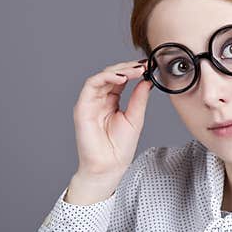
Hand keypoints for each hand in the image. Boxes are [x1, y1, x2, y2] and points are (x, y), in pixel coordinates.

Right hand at [71, 58, 152, 182]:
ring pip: (102, 76)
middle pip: (111, 74)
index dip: (133, 71)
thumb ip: (139, 98)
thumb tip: (147, 80)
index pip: (121, 79)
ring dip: (119, 70)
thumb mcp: (135, 118)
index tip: (149, 66)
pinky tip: (121, 78)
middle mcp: (99, 99)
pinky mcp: (82, 106)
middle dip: (128, 67)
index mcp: (111, 102)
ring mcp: (90, 102)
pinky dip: (106, 77)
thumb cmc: (120, 147)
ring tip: (136, 71)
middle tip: (144, 65)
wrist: (109, 166)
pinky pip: (92, 84)